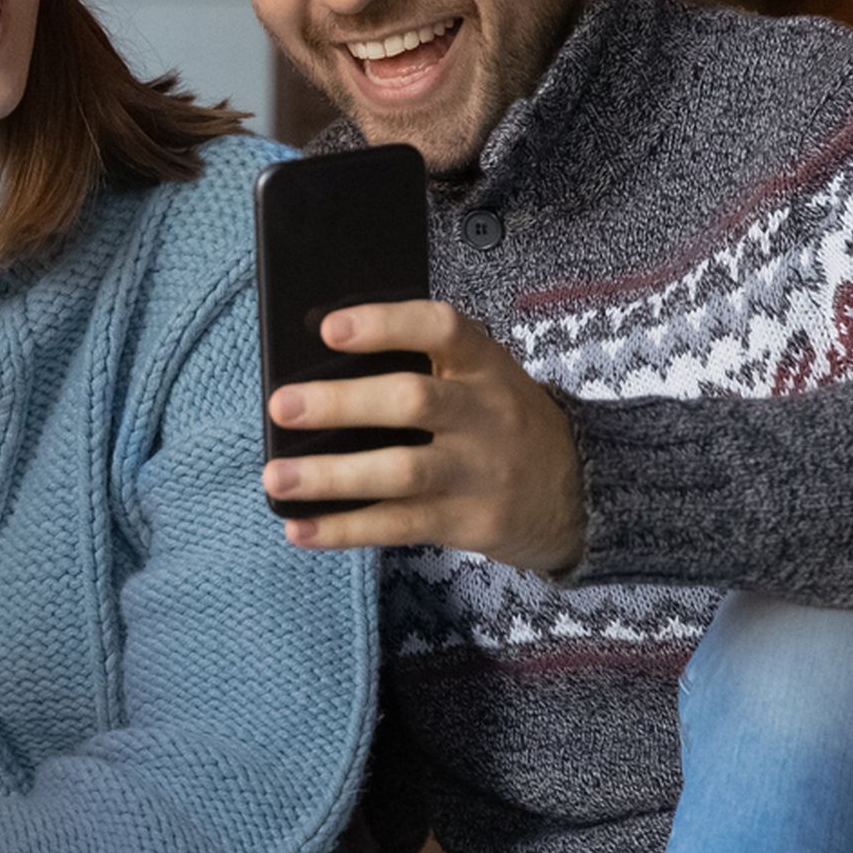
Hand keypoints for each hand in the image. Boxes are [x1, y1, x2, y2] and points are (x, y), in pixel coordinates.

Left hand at [264, 300, 586, 576]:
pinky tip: (299, 528)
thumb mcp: (483, 379)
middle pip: (413, 402)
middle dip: (341, 404)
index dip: (386, 324)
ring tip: (275, 477)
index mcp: (485, 365)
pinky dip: (344, 528)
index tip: (329, 328)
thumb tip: (319, 373)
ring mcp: (480, 472)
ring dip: (331, 476)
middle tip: (281, 405)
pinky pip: (399, 526)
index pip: (442, 329)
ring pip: (401, 472)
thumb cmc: (503, 422)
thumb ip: (424, 369)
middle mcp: (487, 414)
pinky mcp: (470, 522)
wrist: (577, 490)